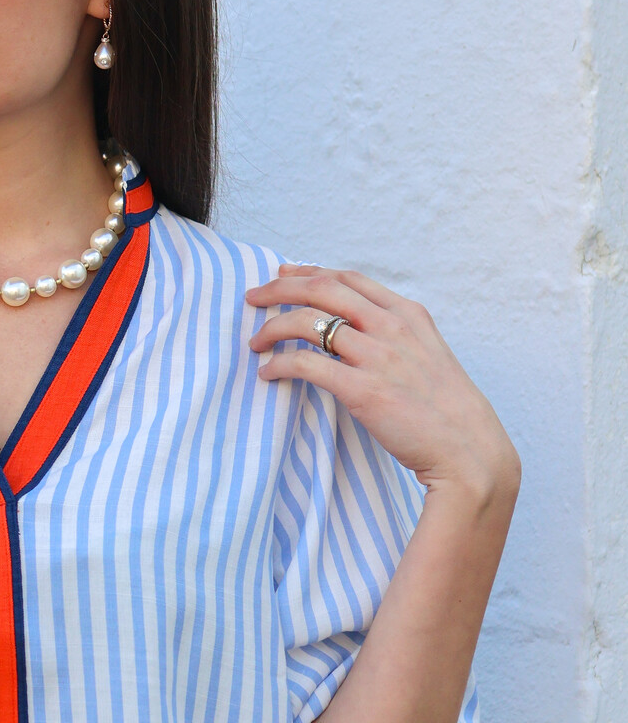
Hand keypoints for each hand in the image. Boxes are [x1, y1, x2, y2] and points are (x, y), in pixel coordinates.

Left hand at [245, 263, 520, 503]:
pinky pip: (307, 365)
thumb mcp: (428, 354)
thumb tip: (355, 332)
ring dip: (272, 329)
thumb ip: (395, 336)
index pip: (349, 278)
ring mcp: (377, 357)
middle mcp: (391, 327)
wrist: (468, 450)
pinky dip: (280, 365)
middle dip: (280, 288)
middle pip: (322, 288)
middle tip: (253, 298)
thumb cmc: (447, 410)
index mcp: (408, 314)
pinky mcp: (363, 390)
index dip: (310, 272)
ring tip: (255, 342)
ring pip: (307, 323)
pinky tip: (268, 373)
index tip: (284, 276)